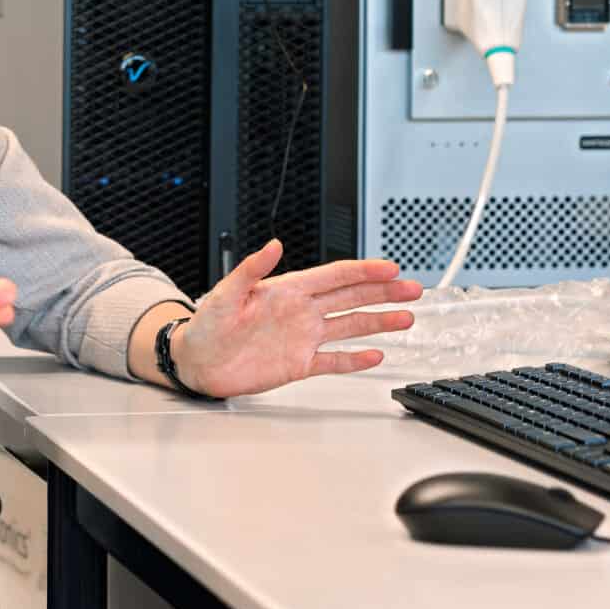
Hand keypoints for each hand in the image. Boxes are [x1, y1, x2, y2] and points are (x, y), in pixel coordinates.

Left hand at [169, 240, 422, 397]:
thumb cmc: (205, 326)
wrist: (196, 362)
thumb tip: (273, 245)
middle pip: (351, 298)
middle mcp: (301, 312)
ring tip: (406, 319)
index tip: (389, 268)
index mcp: (288, 291)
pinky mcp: (298, 363)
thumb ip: (251, 269)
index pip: (334, 276)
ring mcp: (302, 337)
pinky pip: (333, 360)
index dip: (363, 271)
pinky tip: (375, 354)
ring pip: (349, 327)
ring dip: (378, 322)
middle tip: (412, 289)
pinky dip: (354, 359)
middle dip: (384, 293)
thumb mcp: (225, 293)